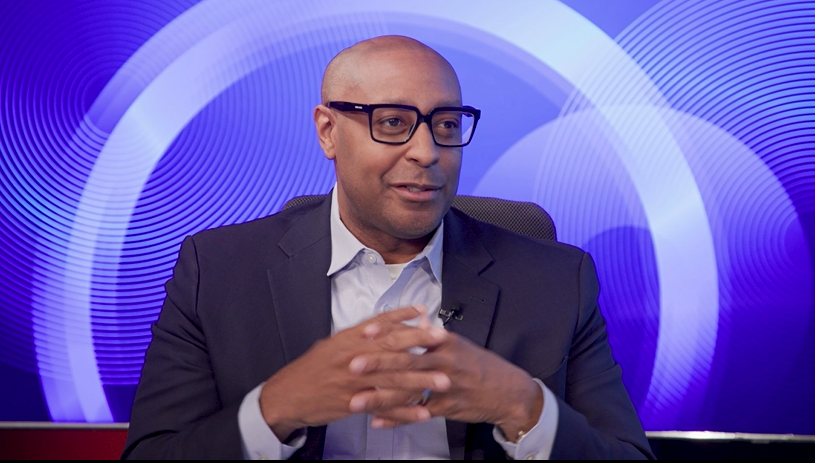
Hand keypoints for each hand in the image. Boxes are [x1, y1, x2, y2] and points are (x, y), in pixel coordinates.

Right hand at [258, 306, 449, 440]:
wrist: (287, 396)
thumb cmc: (311, 369)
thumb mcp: (332, 344)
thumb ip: (358, 336)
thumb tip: (382, 326)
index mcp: (347, 339)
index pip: (379, 323)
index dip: (403, 316)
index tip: (424, 311)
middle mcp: (352, 357)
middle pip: (391, 347)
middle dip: (420, 342)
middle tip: (443, 339)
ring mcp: (354, 381)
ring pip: (393, 379)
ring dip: (421, 380)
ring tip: (443, 380)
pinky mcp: (354, 404)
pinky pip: (384, 407)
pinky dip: (404, 411)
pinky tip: (423, 412)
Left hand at [348, 331, 542, 440]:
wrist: (508, 391)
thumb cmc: (480, 366)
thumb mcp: (459, 345)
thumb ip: (434, 335)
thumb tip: (417, 320)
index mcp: (444, 341)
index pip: (411, 334)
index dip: (386, 333)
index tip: (364, 333)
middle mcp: (444, 361)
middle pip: (406, 361)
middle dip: (377, 364)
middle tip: (352, 365)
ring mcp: (446, 385)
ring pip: (408, 391)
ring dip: (380, 397)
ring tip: (356, 402)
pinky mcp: (447, 407)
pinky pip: (418, 414)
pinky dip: (398, 419)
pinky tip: (378, 422)